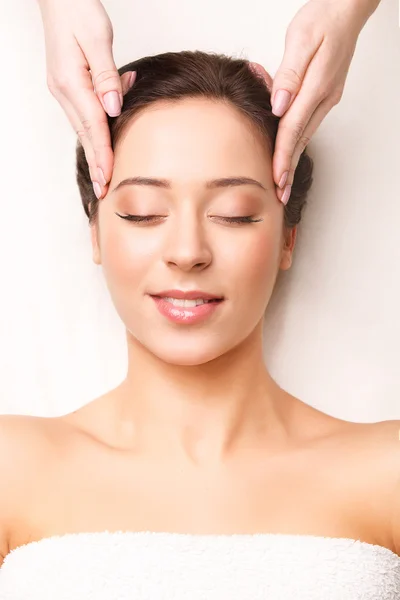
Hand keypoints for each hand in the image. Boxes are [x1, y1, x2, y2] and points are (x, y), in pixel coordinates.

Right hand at [36, 0, 135, 198]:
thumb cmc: (79, 10)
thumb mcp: (98, 37)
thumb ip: (107, 75)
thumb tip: (114, 107)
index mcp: (71, 81)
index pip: (92, 125)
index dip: (103, 153)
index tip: (108, 177)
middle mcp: (64, 90)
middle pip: (85, 134)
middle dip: (96, 164)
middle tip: (103, 191)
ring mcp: (64, 89)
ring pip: (84, 128)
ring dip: (95, 153)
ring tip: (104, 177)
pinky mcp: (69, 86)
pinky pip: (84, 115)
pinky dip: (95, 133)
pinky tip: (106, 143)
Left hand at [270, 0, 380, 203]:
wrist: (345, 7)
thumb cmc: (323, 17)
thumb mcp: (302, 39)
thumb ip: (289, 75)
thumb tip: (278, 106)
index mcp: (316, 87)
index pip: (293, 129)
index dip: (282, 156)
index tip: (276, 178)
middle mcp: (323, 98)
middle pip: (300, 141)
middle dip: (289, 170)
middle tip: (280, 195)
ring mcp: (325, 98)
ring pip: (304, 136)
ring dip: (292, 161)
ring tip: (282, 183)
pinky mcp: (323, 95)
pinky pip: (306, 124)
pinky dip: (296, 143)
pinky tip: (288, 154)